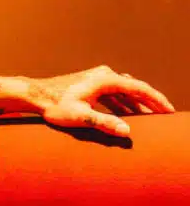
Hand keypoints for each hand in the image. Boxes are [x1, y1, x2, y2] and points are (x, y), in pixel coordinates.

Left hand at [26, 66, 174, 136]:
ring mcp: (97, 78)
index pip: (138, 88)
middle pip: (134, 88)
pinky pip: (114, 94)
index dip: (156, 99)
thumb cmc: (55, 105)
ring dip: (137, 105)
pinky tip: (128, 117)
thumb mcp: (80, 116)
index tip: (169, 111)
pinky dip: (123, 105)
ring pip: (124, 92)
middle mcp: (103, 75)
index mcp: (105, 80)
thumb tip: (126, 130)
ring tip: (150, 120)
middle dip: (150, 103)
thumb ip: (103, 123)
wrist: (36, 95)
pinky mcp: (91, 84)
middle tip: (165, 116)